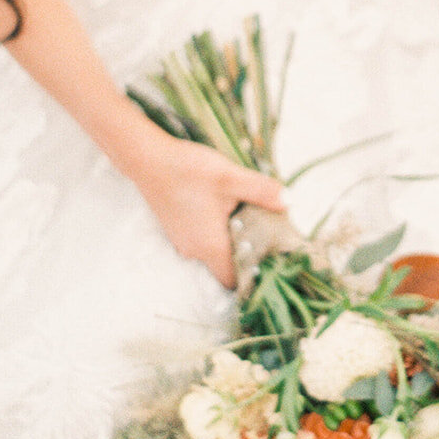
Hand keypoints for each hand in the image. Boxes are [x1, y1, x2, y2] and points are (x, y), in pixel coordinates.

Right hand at [128, 128, 286, 287]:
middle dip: (247, 254)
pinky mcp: (177, 229)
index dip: (255, 274)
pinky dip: (218, 232)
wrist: (147, 158)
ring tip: (251, 218)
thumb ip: (262, 191)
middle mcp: (194, 251)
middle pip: (227, 266)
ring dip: (233, 240)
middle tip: (268, 233)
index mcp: (211, 247)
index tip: (273, 259)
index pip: (235, 279)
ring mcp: (183, 241)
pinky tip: (227, 209)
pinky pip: (204, 241)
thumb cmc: (188, 170)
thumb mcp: (230, 177)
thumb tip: (291, 202)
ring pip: (215, 252)